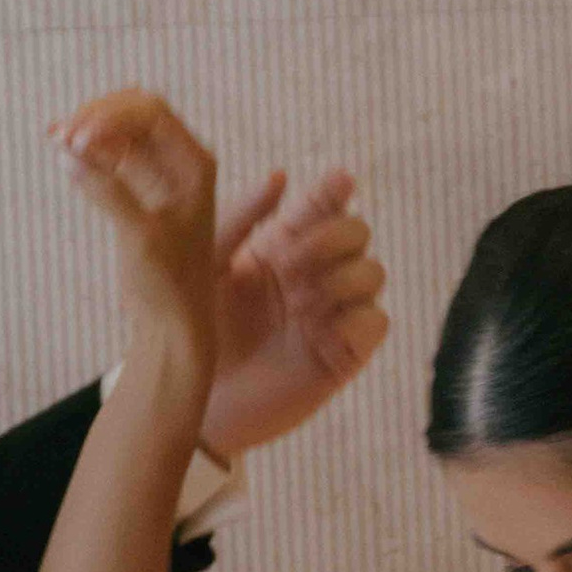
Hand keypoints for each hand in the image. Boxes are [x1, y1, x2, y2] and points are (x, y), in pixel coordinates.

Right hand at [52, 90, 222, 361]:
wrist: (172, 324)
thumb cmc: (167, 284)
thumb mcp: (139, 236)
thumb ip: (106, 191)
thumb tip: (66, 152)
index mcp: (195, 165)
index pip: (151, 114)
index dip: (110, 117)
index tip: (76, 140)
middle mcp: (181, 162)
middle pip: (135, 113)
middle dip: (97, 118)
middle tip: (60, 137)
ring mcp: (160, 175)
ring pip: (121, 131)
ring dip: (89, 130)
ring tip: (55, 137)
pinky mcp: (139, 192)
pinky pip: (113, 156)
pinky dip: (88, 149)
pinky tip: (61, 147)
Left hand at [197, 163, 389, 459]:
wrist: (194, 395)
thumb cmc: (194, 330)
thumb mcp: (206, 265)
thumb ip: (239, 218)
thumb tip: (281, 175)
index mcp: (283, 248)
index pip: (323, 207)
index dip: (335, 191)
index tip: (337, 181)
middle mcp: (314, 276)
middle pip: (357, 232)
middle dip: (331, 238)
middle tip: (289, 264)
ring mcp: (332, 314)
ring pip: (372, 272)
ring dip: (339, 278)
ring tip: (298, 302)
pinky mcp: (344, 353)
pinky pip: (377, 321)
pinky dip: (355, 316)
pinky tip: (318, 326)